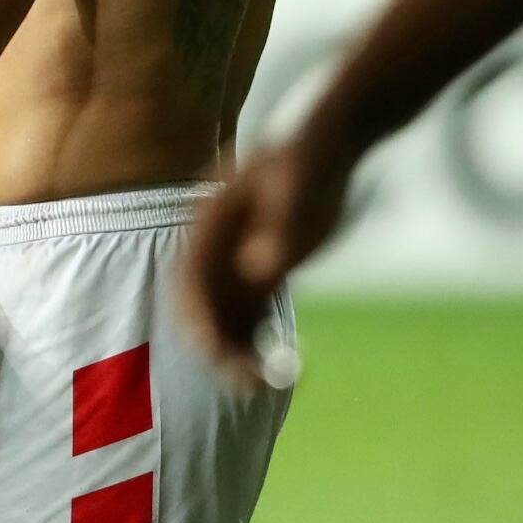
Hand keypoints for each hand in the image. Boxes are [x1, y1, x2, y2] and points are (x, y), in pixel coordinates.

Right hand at [183, 128, 353, 388]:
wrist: (331, 139)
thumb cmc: (311, 151)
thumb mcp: (301, 178)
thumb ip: (282, 223)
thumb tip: (259, 269)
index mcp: (211, 221)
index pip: (190, 276)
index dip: (196, 313)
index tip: (212, 346)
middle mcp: (219, 247)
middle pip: (205, 305)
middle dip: (219, 345)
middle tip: (247, 382)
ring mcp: (240, 261)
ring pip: (228, 317)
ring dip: (240, 353)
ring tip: (269, 384)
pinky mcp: (265, 271)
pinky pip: (254, 318)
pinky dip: (262, 345)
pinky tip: (286, 369)